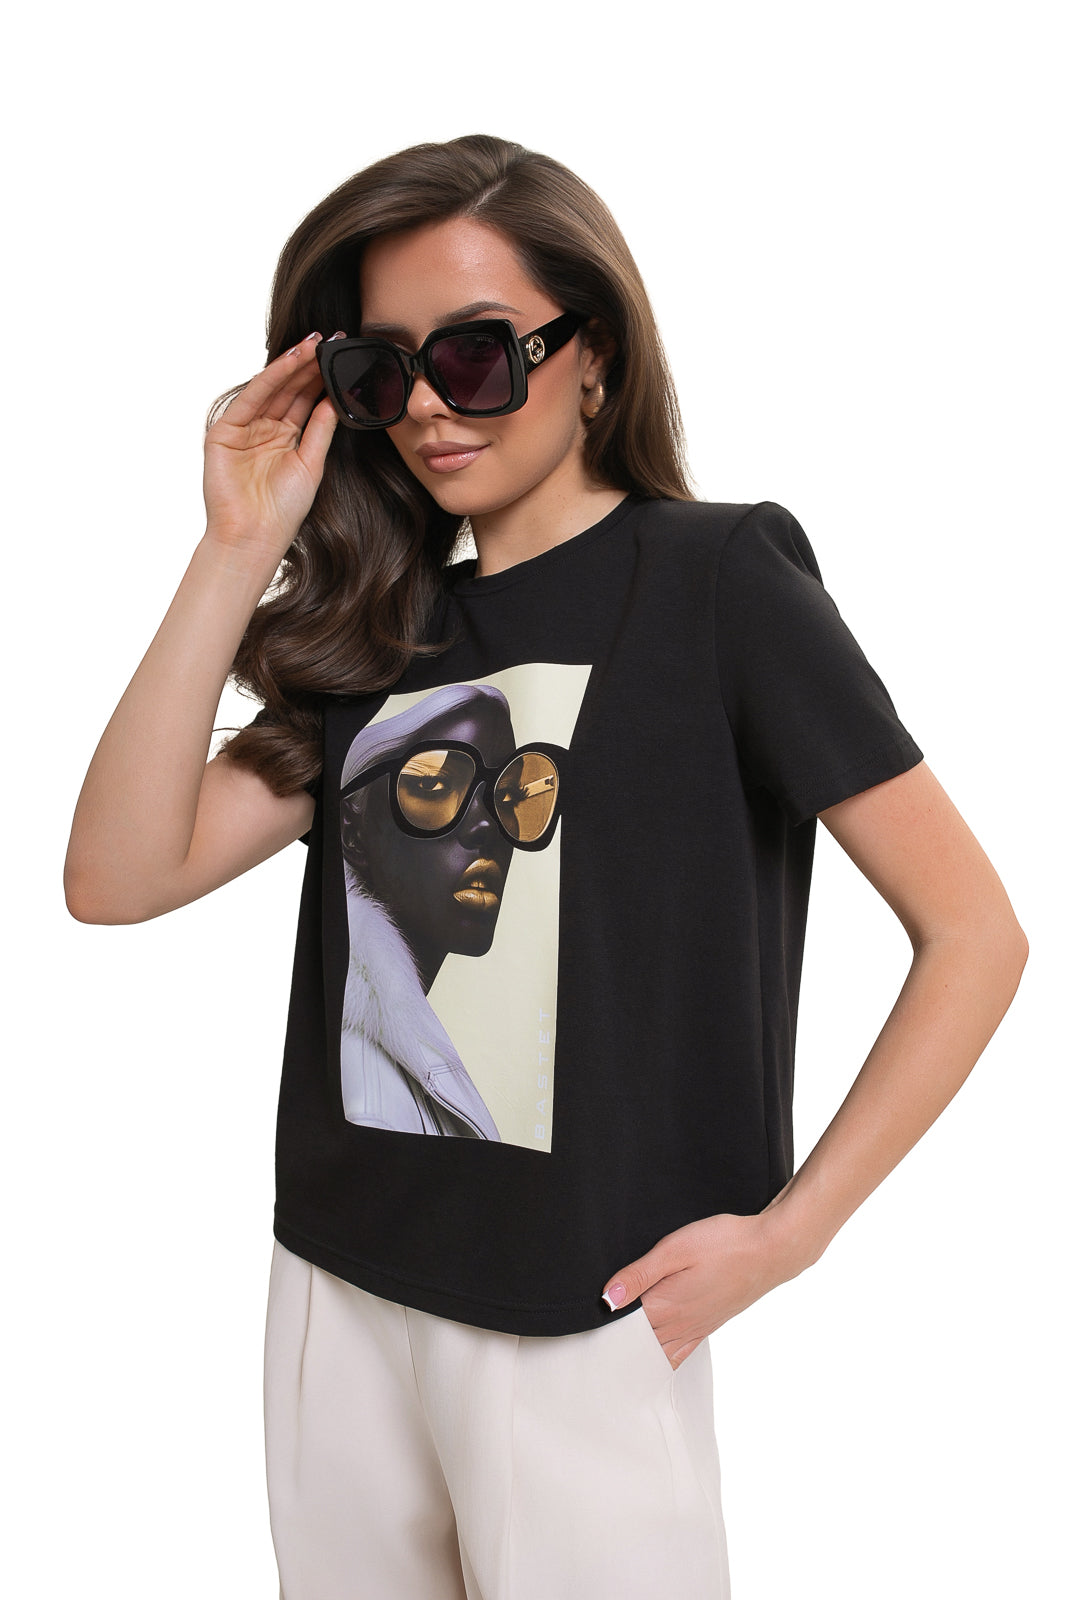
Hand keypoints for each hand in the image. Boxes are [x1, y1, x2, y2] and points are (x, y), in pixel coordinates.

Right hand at [202, 330, 343, 569]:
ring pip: (271, 388)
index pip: (305, 400)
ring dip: (292, 364)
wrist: (254, 538)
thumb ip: (320, 430)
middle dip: (310, 365)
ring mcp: (244, 428)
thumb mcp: (311, 464)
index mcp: (285, 438)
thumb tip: (335, 399)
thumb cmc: (283, 511)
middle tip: (331, 340)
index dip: (322, 378)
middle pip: (289, 389)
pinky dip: (271, 378)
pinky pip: (251, 398)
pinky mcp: (225, 431)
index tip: (341, 357)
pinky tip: (291, 362)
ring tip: (315, 343)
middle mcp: (264, 429)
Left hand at [601, 1211, 809, 1368]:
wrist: (769, 1251)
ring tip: (613, 1353)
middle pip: (636, 1347)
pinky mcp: (708, 1326)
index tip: (581, 1328)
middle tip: (590, 1345)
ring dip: (635, 1355)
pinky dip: (661, 1359)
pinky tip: (652, 1356)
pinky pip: (679, 1354)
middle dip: (613, 1346)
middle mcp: (678, 1325)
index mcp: (665, 1306)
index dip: (600, 1328)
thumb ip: (639, 1274)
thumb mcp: (676, 1249)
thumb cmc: (725, 1244)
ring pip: (656, 1355)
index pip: (621, 1329)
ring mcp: (695, 1329)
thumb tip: (608, 1298)